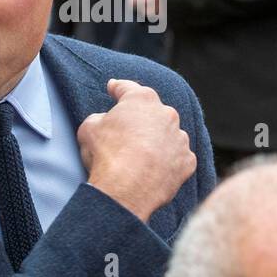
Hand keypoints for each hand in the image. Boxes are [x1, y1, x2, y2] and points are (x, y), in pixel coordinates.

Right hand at [77, 78, 196, 221]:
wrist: (127, 189)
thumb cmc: (106, 155)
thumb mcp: (89, 128)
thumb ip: (100, 119)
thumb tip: (105, 122)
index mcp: (142, 99)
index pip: (127, 88)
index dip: (118, 88)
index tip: (113, 87)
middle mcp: (166, 114)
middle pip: (152, 112)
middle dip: (140, 119)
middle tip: (125, 133)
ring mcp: (180, 138)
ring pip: (168, 135)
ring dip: (157, 141)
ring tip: (140, 158)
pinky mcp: (187, 161)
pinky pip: (177, 158)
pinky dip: (168, 162)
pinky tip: (154, 171)